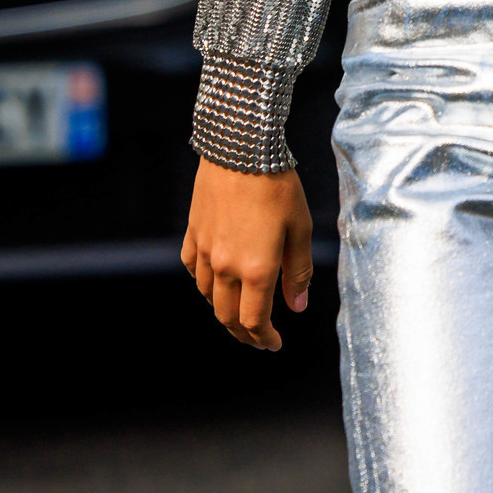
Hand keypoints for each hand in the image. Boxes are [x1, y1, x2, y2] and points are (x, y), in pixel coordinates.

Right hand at [181, 158, 313, 350]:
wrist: (241, 148)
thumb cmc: (278, 185)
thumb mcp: (300, 227)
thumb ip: (298, 270)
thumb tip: (297, 306)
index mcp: (256, 270)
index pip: (254, 321)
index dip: (263, 339)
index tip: (273, 344)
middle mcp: (225, 267)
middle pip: (227, 316)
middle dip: (243, 333)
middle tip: (257, 337)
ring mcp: (204, 251)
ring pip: (207, 296)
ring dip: (223, 310)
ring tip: (239, 310)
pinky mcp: (193, 233)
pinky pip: (192, 269)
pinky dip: (203, 282)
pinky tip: (213, 278)